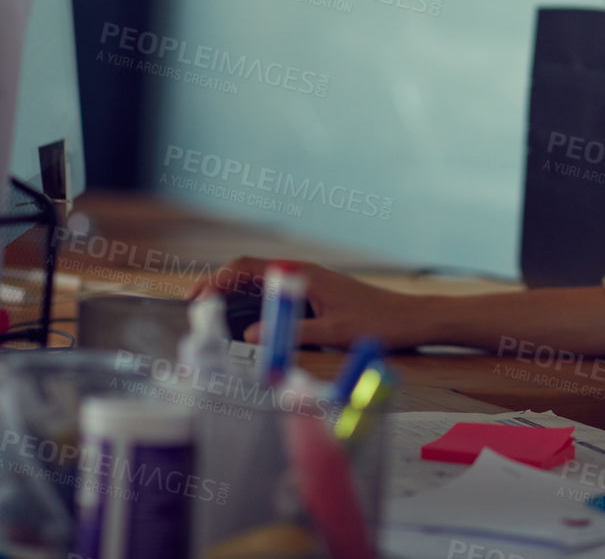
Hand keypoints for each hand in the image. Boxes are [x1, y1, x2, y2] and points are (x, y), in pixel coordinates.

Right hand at [189, 256, 425, 348]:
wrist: (410, 319)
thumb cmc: (377, 322)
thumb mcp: (333, 333)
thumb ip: (292, 332)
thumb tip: (251, 336)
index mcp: (303, 274)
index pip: (247, 267)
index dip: (216, 279)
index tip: (195, 298)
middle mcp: (302, 275)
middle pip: (248, 274)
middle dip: (217, 289)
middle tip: (193, 312)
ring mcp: (307, 285)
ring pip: (259, 286)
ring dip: (233, 298)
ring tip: (209, 320)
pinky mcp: (313, 297)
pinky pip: (274, 297)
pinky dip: (253, 306)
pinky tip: (244, 325)